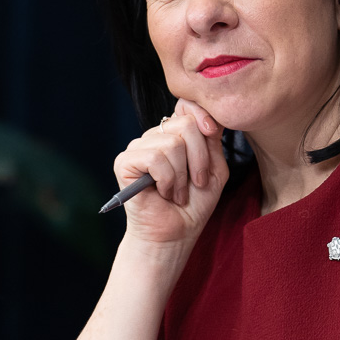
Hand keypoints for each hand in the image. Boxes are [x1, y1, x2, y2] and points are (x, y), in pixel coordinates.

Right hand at [113, 98, 228, 245]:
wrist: (176, 233)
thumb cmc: (194, 203)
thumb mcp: (215, 169)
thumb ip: (213, 142)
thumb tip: (212, 116)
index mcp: (175, 134)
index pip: (186, 106)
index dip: (202, 115)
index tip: (213, 133)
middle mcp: (155, 136)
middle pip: (185, 124)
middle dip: (199, 158)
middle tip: (195, 183)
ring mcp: (138, 147)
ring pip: (171, 143)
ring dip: (182, 175)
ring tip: (177, 192)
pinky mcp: (124, 162)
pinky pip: (154, 157)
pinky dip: (166, 179)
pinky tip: (163, 192)